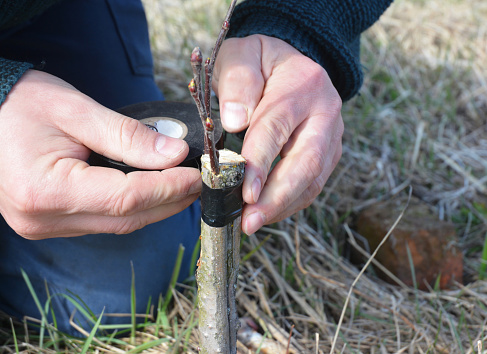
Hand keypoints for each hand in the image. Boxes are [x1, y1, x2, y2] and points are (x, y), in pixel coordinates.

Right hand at [0, 70, 200, 238]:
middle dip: (169, 201)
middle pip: (127, 219)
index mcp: (47, 190)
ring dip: (154, 207)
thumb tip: (175, 154)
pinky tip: (151, 192)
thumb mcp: (76, 111)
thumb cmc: (19, 104)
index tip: (196, 175)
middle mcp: (44, 219)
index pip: (127, 198)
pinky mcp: (49, 222)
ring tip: (181, 186)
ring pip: (118, 225)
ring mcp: (44, 225)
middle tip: (198, 182)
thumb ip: (128, 136)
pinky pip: (103, 222)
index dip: (168, 188)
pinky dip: (132, 209)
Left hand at [214, 35, 343, 234]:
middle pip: (306, 162)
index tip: (245, 192)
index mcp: (303, 85)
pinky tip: (267, 213)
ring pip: (313, 179)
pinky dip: (290, 203)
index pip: (277, 128)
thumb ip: (237, 80)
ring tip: (253, 224)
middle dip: (277, 197)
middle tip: (250, 222)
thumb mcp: (242, 54)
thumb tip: (235, 120)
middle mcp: (325, 113)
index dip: (260, 163)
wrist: (292, 62)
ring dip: (283, 206)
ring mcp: (332, 135)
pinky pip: (313, 184)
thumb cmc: (260, 61)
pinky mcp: (329, 152)